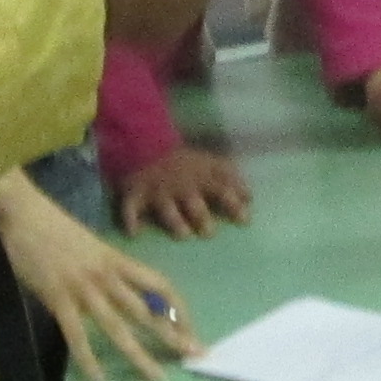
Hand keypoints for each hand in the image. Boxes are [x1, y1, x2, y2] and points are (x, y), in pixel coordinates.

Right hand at [0, 177, 194, 380]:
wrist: (20, 211)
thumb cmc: (48, 225)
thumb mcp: (85, 244)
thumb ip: (101, 268)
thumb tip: (111, 291)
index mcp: (115, 259)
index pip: (159, 284)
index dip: (178, 307)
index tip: (190, 327)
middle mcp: (107, 275)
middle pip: (147, 310)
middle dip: (174, 334)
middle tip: (196, 355)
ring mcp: (84, 288)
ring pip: (119, 328)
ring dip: (140, 355)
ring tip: (158, 378)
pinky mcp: (59, 299)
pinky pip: (78, 337)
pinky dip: (89, 363)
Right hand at [115, 143, 252, 239]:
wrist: (143, 145)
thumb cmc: (182, 162)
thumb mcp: (209, 162)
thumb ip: (230, 177)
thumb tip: (250, 198)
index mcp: (200, 176)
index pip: (222, 188)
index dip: (234, 203)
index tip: (245, 221)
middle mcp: (181, 185)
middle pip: (194, 201)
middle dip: (202, 216)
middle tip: (209, 232)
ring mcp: (158, 191)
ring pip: (167, 208)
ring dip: (174, 221)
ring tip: (183, 235)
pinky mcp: (136, 195)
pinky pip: (130, 208)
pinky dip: (130, 219)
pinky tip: (134, 233)